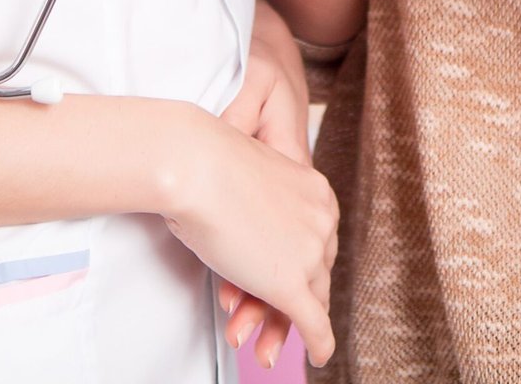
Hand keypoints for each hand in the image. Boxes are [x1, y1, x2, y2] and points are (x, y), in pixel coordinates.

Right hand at [161, 105, 338, 366]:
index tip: (292, 270)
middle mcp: (322, 221)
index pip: (319, 238)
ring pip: (312, 298)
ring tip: (279, 339)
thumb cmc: (209, 164)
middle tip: (282, 305)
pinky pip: (314, 324)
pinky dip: (318, 344)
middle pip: (318, 268)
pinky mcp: (292, 284)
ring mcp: (309, 254)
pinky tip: (319, 355)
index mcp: (317, 192)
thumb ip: (262, 200)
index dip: (303, 260)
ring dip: (290, 321)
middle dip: (300, 291)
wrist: (198, 166)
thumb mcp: (252, 177)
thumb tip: (250, 215)